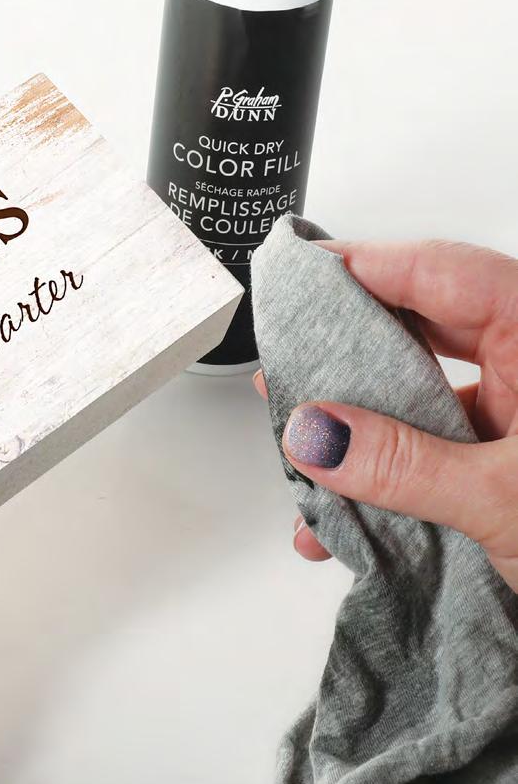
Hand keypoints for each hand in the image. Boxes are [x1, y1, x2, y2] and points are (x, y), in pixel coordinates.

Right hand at [256, 238, 517, 592]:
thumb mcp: (504, 501)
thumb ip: (402, 466)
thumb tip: (316, 433)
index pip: (441, 274)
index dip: (366, 267)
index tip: (300, 279)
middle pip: (424, 329)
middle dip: (349, 356)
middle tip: (288, 365)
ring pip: (424, 394)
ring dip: (361, 431)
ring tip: (304, 455)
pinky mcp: (510, 463)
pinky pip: (435, 450)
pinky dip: (388, 477)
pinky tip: (345, 517)